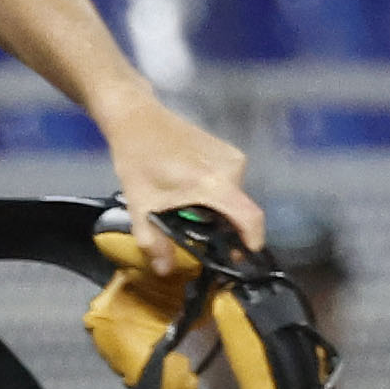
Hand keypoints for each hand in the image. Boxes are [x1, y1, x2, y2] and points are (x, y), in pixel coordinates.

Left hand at [90, 93, 262, 272]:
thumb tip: (165, 271)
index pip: (250, 218)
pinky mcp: (230, 150)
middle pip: (241, 211)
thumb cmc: (138, 158)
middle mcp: (232, 168)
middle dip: (226, 229)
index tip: (243, 258)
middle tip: (202, 238)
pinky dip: (218, 194)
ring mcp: (233, 156)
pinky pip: (232, 183)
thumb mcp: (140, 205)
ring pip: (236, 197)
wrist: (137, 117)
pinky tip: (194, 193)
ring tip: (193, 213)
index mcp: (213, 183)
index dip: (252, 242)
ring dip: (220, 211)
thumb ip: (152, 242)